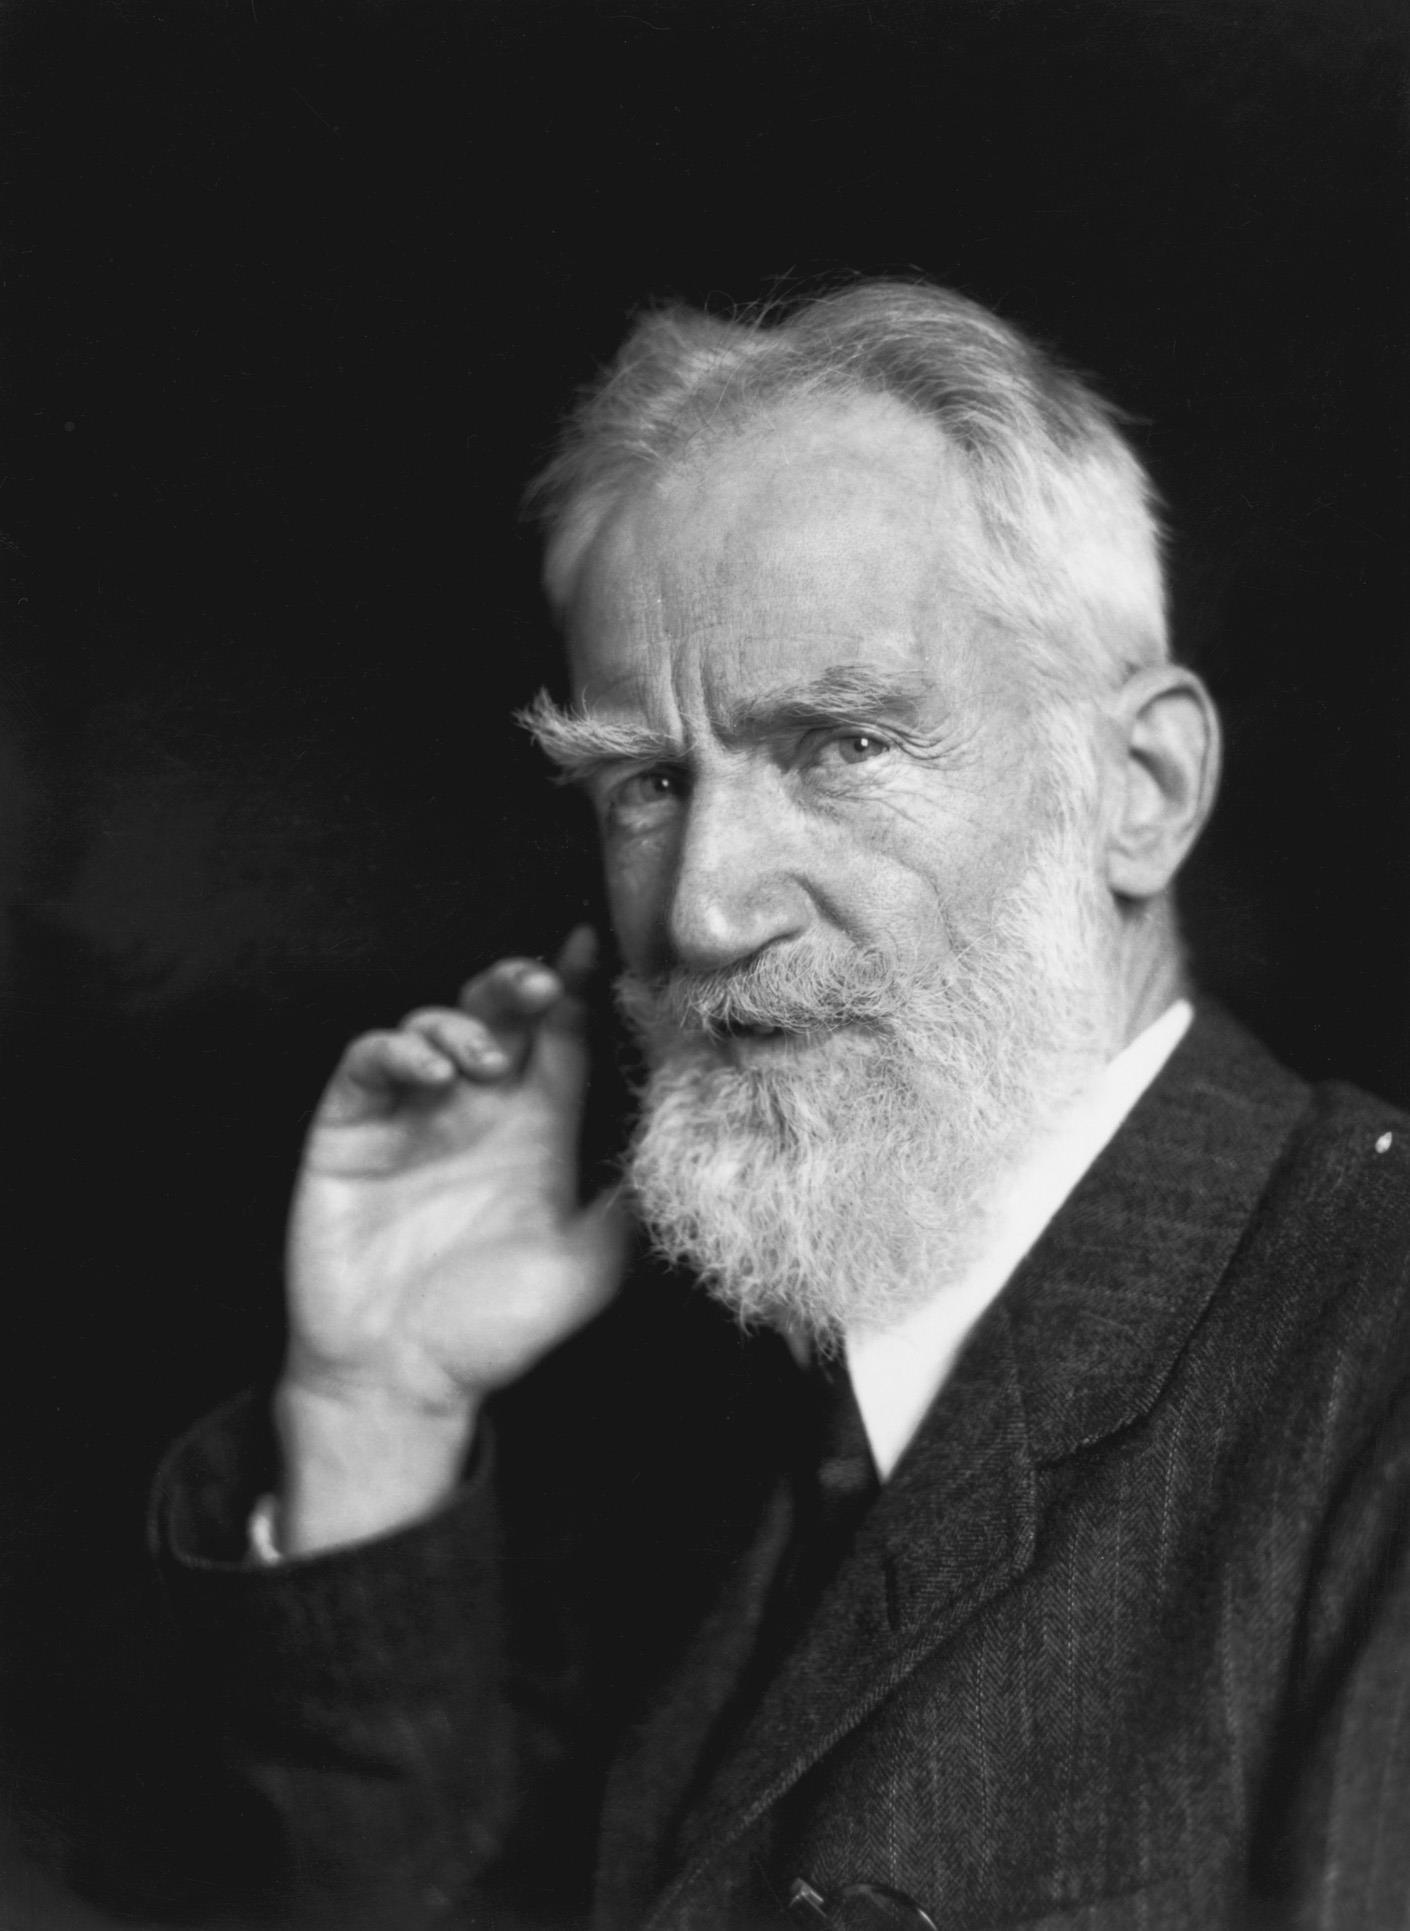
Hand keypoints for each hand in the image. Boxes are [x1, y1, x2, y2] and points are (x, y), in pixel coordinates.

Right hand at [276, 927, 627, 1552]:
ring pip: (432, 1024)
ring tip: (484, 1061)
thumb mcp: (590, 1267)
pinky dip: (396, 1049)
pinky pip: (366, 1061)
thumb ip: (633, 1204)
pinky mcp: (349, 1129)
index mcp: (536, 1131)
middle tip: (541, 984)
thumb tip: (696, 1143)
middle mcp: (475, 1111)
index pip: (561, 1041)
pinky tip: (429, 1070)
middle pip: (498, 1016)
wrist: (402, 1383)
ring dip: (461, 1022)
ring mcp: (410, 1115)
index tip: (594, 950)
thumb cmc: (496, 1329)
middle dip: (518, 985)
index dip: (577, 992)